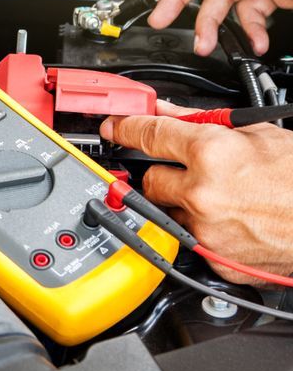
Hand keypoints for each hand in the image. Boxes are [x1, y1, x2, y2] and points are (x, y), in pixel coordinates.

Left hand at [100, 100, 292, 284]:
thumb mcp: (257, 134)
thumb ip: (202, 121)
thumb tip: (167, 110)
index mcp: (211, 154)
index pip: (147, 134)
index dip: (124, 127)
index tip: (112, 127)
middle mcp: (202, 194)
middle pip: (149, 179)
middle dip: (162, 173)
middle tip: (188, 171)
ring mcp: (207, 230)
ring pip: (166, 212)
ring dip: (181, 204)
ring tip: (219, 197)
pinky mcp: (214, 259)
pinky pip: (189, 240)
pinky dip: (201, 230)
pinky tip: (230, 221)